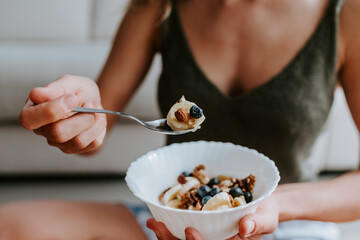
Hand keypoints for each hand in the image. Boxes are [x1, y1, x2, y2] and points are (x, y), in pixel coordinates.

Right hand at [19, 75, 106, 153]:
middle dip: (80, 116)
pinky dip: (99, 126)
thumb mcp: (69, 83)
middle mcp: (43, 131)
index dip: (51, 111)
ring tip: (92, 109)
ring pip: (78, 141)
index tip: (71, 98)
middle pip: (57, 133)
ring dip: (90, 121)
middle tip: (88, 103)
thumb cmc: (76, 92)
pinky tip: (96, 119)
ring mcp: (59, 143)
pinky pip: (92, 143)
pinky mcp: (77, 149)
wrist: (93, 101)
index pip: (29, 120)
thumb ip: (55, 88)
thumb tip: (36, 94)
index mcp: (32, 112)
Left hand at [147, 196, 278, 239]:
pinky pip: (181, 227)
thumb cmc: (265, 212)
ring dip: (165, 234)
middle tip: (157, 226)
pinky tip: (157, 216)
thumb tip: (245, 228)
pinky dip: (169, 223)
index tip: (189, 231)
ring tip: (152, 222)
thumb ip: (257, 223)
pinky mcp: (199, 222)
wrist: (260, 201)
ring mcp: (205, 233)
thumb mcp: (266, 217)